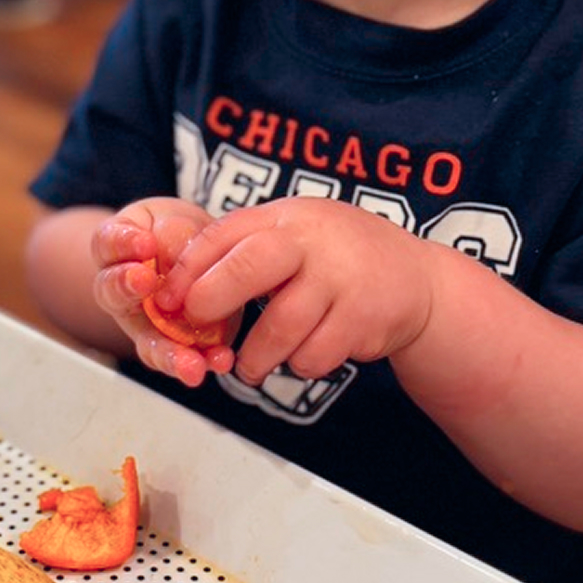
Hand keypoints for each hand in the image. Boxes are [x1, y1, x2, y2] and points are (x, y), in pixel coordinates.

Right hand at [92, 198, 236, 387]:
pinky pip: (181, 357)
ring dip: (168, 352)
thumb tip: (182, 258)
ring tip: (188, 361)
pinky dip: (203, 359)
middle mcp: (124, 293)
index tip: (144, 242)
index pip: (108, 244)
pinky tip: (220, 359)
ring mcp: (146, 323)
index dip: (123, 243)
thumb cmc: (175, 232)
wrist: (196, 253)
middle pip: (114, 294)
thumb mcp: (174, 221)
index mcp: (115, 253)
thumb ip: (174, 236)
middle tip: (144, 282)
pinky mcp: (177, 343)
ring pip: (148, 341)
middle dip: (127, 288)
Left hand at [156, 198, 433, 385]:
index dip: (187, 271)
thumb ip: (245, 247)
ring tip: (252, 364)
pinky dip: (300, 364)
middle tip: (198, 328)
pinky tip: (306, 352)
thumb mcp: (295, 233)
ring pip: (279, 329)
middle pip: (249, 266)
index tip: (166, 302)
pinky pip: (312, 356)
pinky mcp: (363, 320)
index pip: (223, 235)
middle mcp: (313, 241)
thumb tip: (179, 283)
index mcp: (286, 217)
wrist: (417, 280)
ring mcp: (341, 280)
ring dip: (256, 357)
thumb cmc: (337, 258)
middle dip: (213, 300)